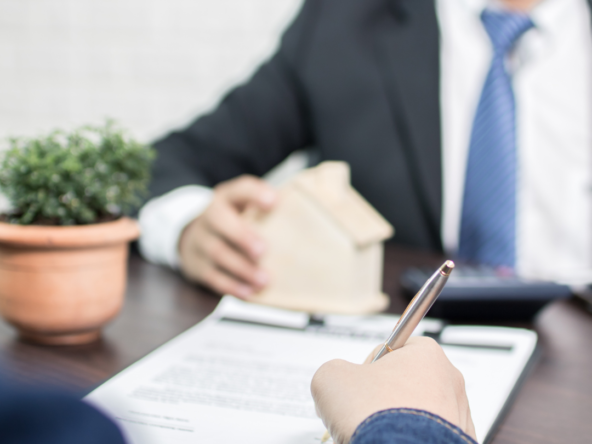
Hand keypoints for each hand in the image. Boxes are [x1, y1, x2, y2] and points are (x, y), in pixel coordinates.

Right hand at [178, 175, 276, 298]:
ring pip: (217, 253)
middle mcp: (209, 216)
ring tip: (264, 280)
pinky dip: (231, 286)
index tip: (274, 201)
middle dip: (242, 236)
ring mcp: (199, 241)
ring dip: (242, 268)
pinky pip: (212, 277)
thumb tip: (295, 211)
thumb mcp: (243, 206)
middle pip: (220, 221)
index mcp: (226, 198)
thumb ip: (264, 206)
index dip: (255, 194)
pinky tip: (249, 292)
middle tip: (263, 251)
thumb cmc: (232, 222)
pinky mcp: (196, 266)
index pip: (240, 189)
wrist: (193, 239)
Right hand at [311, 337, 475, 443]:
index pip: (390, 351)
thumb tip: (335, 380)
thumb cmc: (375, 416)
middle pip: (404, 383)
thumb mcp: (331, 378)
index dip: (367, 369)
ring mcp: (458, 414)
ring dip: (395, 421)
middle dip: (381, 398)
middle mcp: (449, 381)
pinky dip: (410, 440)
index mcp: (425, 353)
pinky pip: (427, 436)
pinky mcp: (458, 441)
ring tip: (377, 433)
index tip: (359, 386)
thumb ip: (333, 369)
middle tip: (363, 413)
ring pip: (416, 412)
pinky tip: (392, 443)